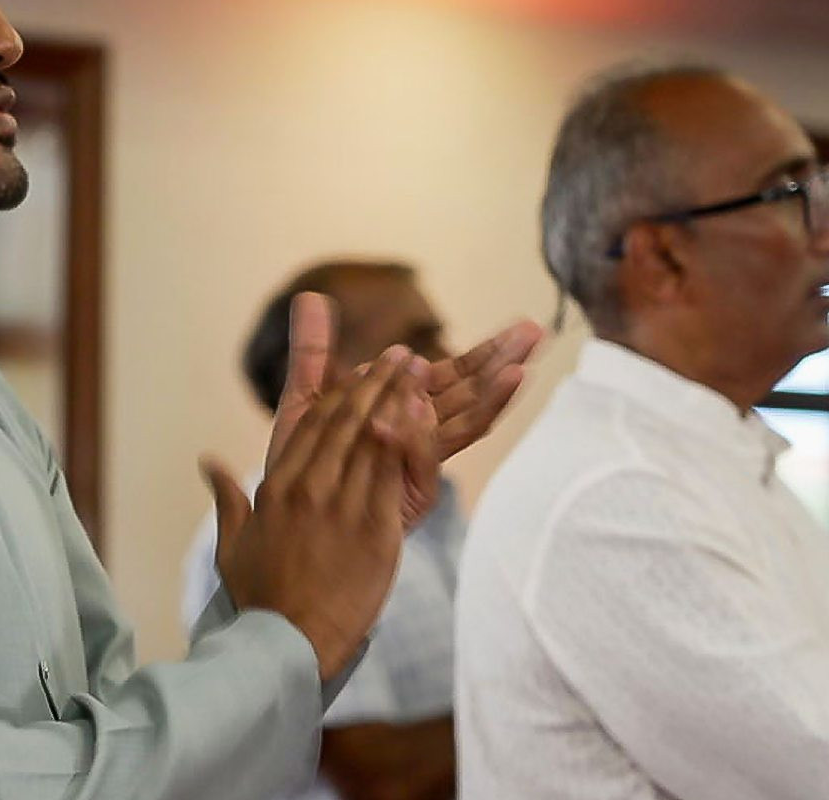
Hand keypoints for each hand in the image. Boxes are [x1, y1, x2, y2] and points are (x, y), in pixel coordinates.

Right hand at [203, 348, 420, 680]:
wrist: (285, 644)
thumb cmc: (259, 601)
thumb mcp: (231, 545)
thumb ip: (226, 498)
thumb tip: (208, 463)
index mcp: (276, 487)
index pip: (311, 426)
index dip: (338, 395)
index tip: (358, 372)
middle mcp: (309, 487)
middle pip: (345, 422)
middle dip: (373, 383)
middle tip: (397, 355)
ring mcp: (342, 506)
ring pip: (372, 438)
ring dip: (396, 399)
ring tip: (416, 371)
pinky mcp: (375, 529)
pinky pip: (394, 473)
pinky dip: (408, 439)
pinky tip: (422, 414)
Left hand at [263, 293, 541, 527]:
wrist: (291, 534)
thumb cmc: (301, 469)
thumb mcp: (306, 403)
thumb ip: (314, 351)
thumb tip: (310, 294)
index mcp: (406, 413)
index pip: (456, 376)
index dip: (489, 352)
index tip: (523, 325)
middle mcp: (419, 439)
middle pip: (470, 395)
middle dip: (503, 363)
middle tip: (537, 332)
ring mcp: (416, 467)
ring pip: (460, 422)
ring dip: (490, 395)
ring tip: (521, 368)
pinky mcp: (405, 493)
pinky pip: (424, 454)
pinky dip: (430, 429)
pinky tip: (441, 402)